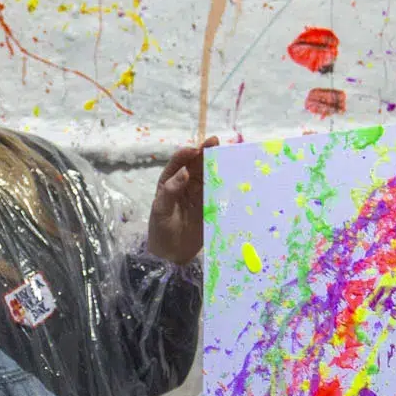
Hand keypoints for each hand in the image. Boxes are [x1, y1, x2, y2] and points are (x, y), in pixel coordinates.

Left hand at [146, 136, 219, 263]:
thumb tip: (184, 172)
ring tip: (228, 155)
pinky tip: (234, 177)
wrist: (171, 254)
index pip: (179, 163)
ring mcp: (200, 194)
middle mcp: (187, 184)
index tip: (195, 149)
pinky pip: (220, 192)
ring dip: (218, 165)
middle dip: (206, 152)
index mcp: (171, 181)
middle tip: (215, 142)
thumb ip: (171, 191)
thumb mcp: (161, 210)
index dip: (187, 154)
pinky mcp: (211, 206)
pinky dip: (227, 184)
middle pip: (198, 164)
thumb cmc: (160, 230)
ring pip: (211, 175)